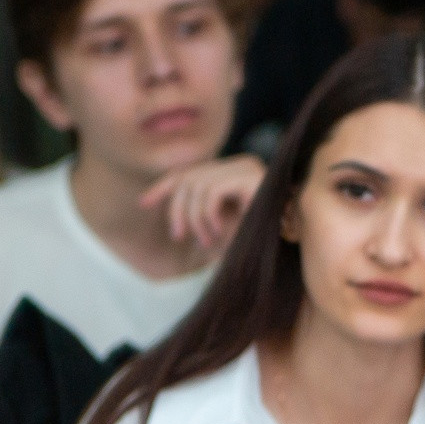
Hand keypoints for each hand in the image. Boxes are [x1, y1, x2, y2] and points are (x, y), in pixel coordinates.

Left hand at [140, 154, 265, 254]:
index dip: (163, 186)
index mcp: (234, 172)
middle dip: (177, 209)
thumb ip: (192, 208)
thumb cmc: (251, 246)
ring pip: (198, 185)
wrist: (279, 259)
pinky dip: (207, 215)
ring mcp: (250, 169)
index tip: (144, 204)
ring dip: (195, 218)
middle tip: (178, 236)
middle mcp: (243, 164)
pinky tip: (217, 234)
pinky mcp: (254, 180)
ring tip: (204, 241)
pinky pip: (212, 192)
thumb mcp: (213, 225)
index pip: (190, 171)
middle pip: (189, 177)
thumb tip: (149, 197)